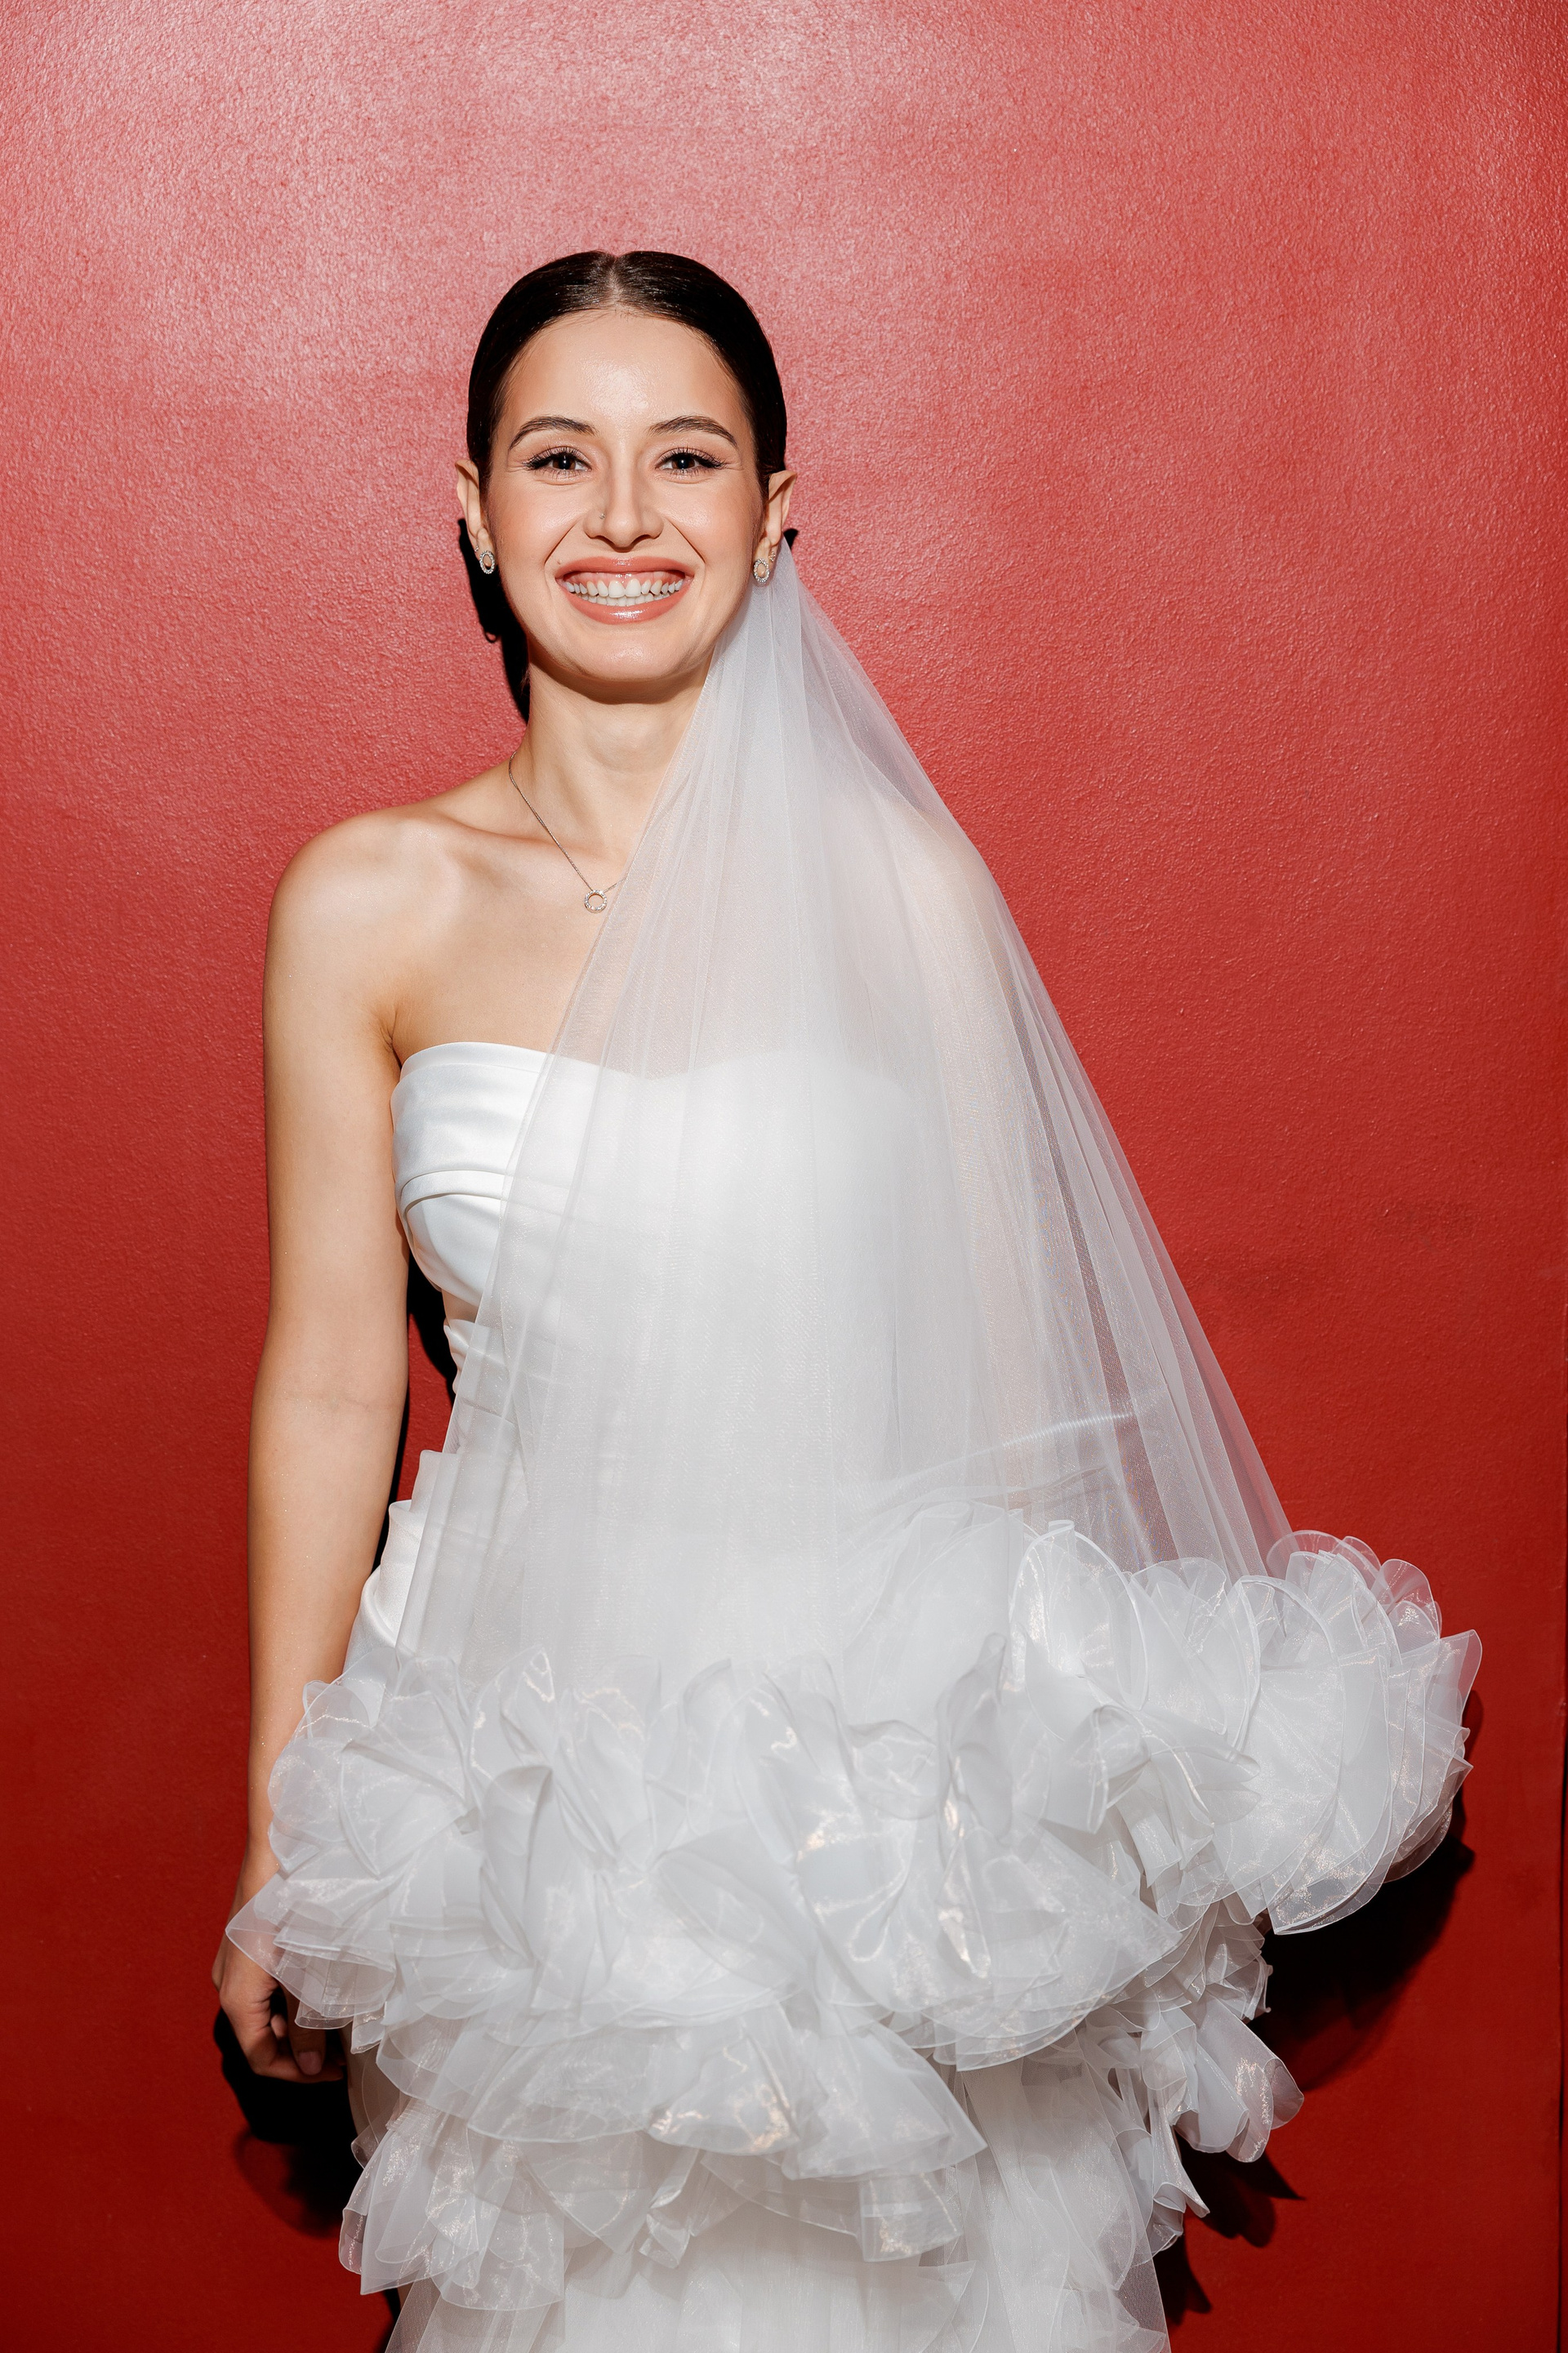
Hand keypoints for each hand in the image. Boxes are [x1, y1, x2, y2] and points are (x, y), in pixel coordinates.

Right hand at [212, 1850, 342, 2082]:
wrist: (277, 1849)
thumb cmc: (292, 1909)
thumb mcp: (305, 1973)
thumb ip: (306, 2025)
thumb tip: (312, 2068)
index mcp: (236, 1998)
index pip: (261, 2059)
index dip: (300, 2074)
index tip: (337, 2072)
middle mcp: (227, 1986)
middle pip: (260, 2038)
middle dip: (302, 2048)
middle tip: (344, 2049)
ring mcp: (233, 1966)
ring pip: (264, 2013)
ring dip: (298, 2024)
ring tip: (338, 2020)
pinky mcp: (244, 1949)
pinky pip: (264, 1989)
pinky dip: (291, 1999)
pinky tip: (320, 1989)